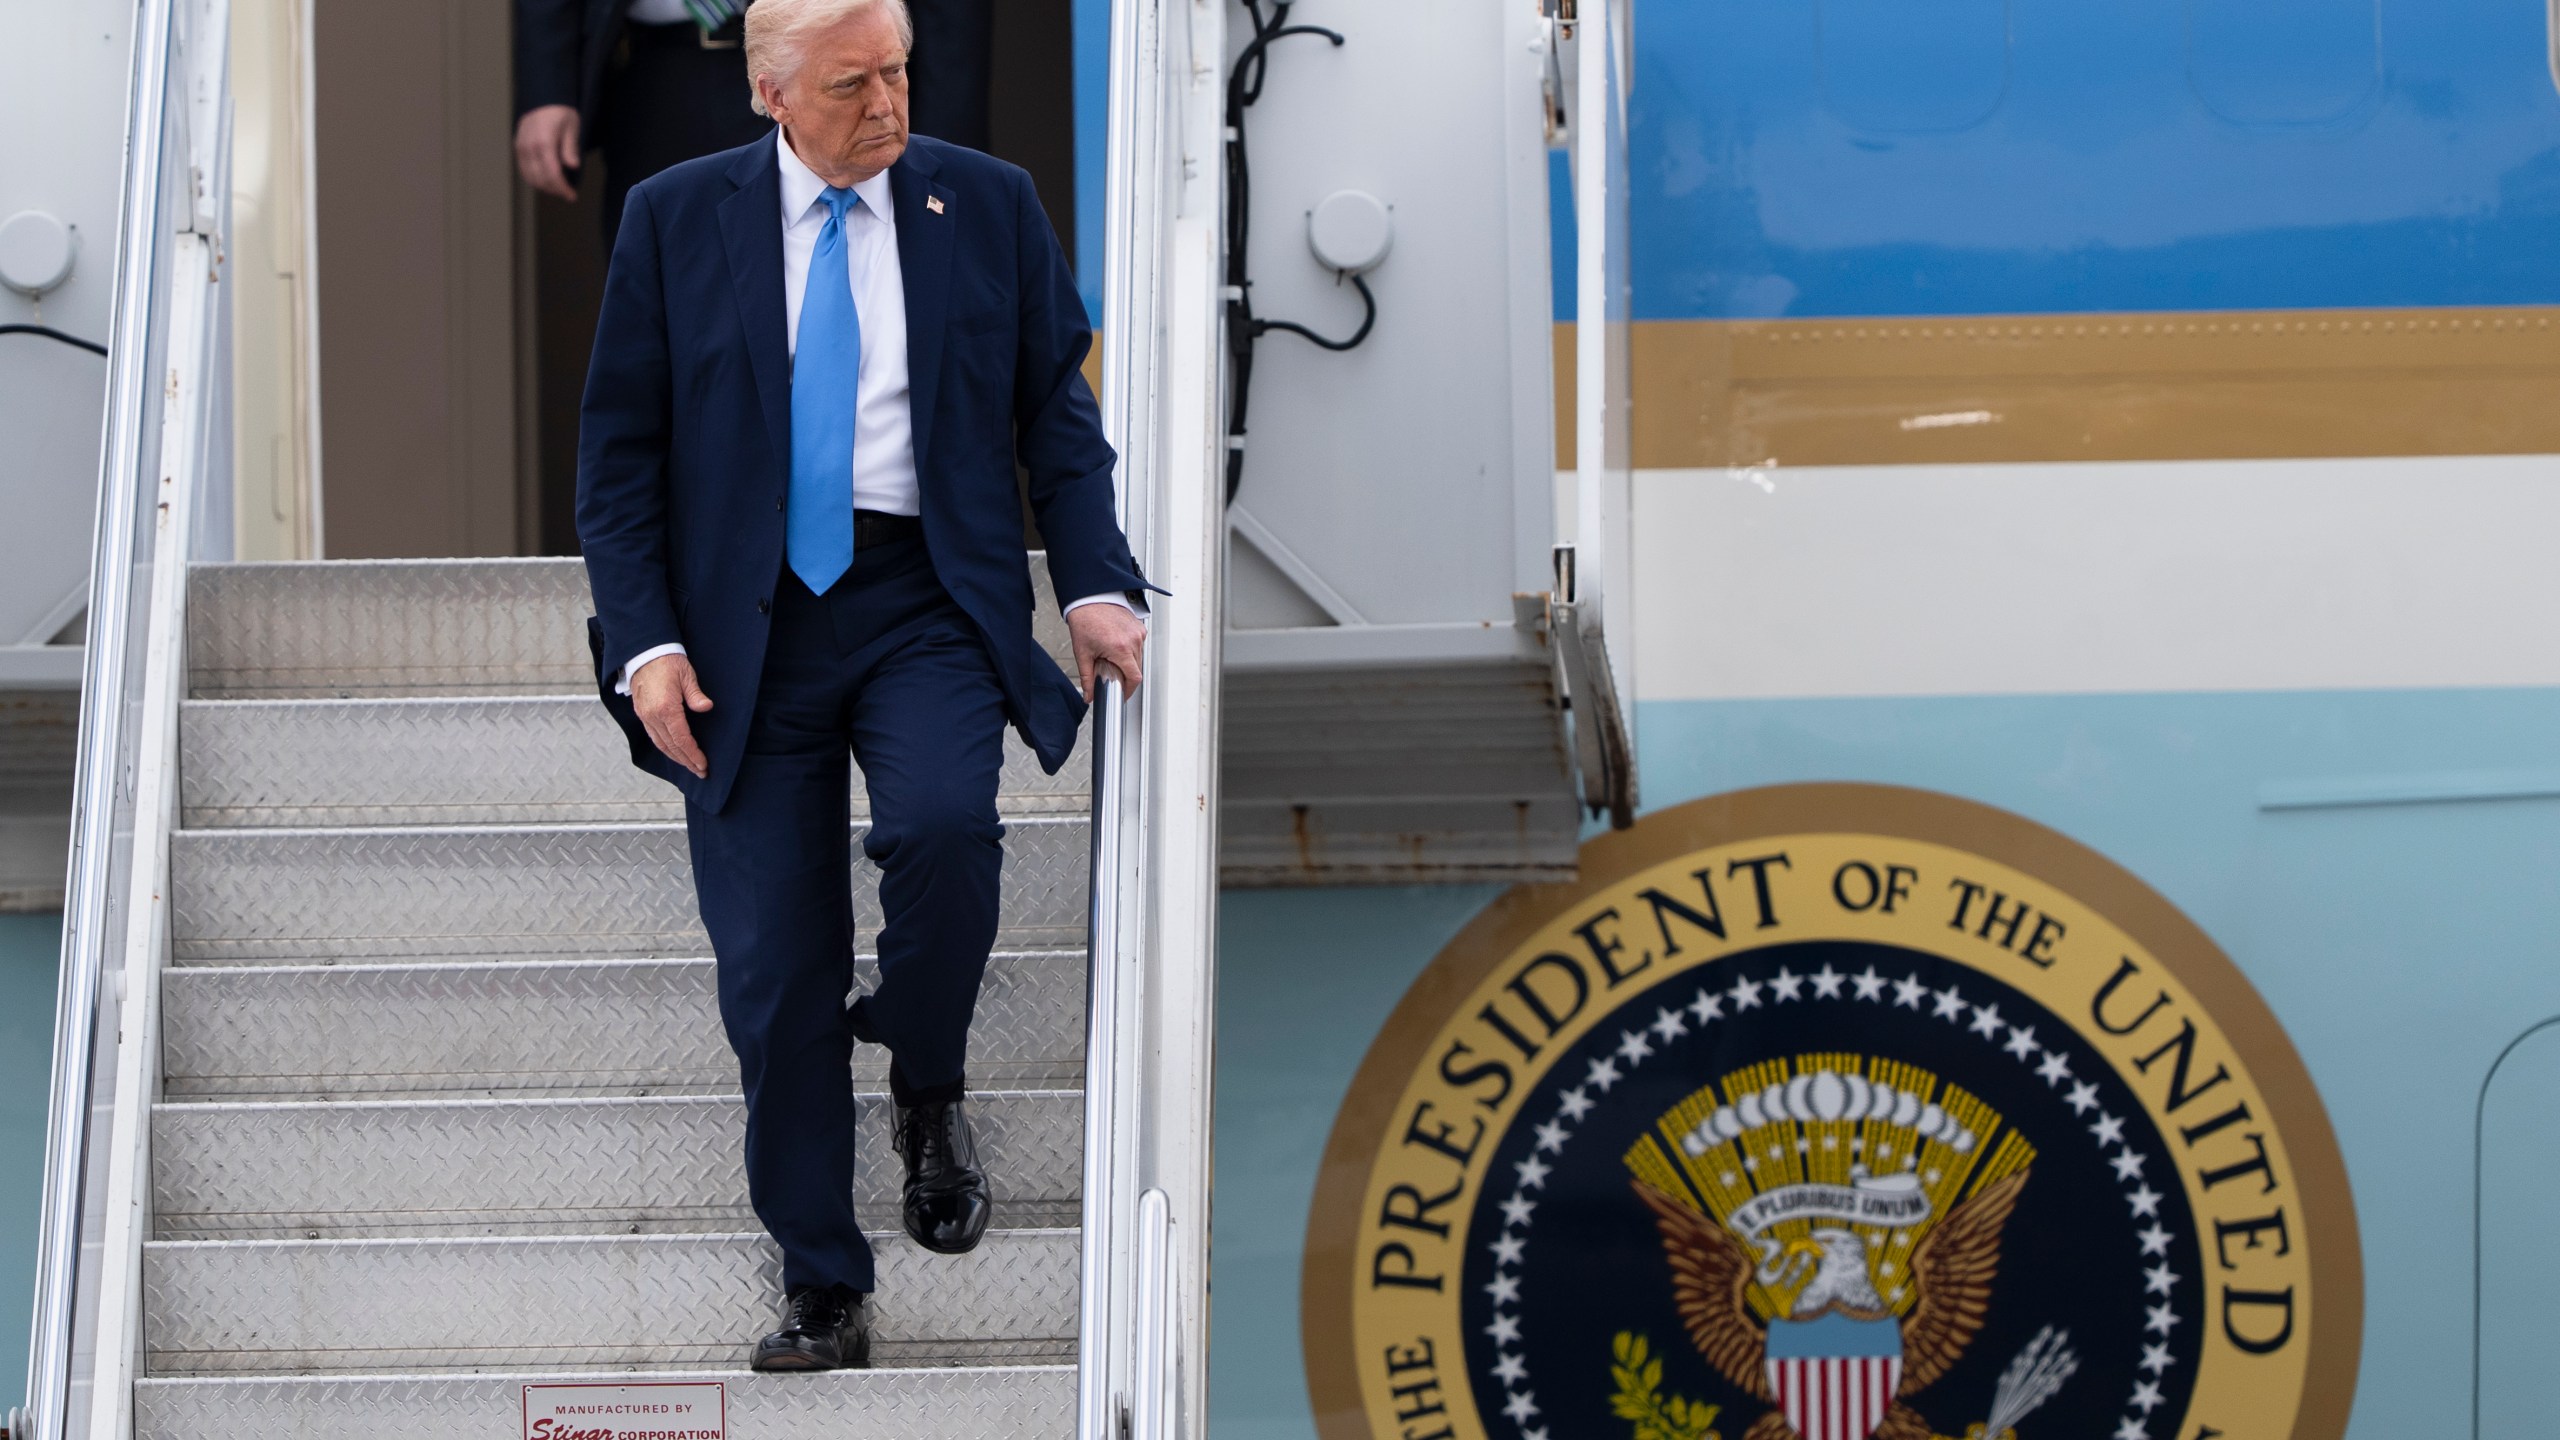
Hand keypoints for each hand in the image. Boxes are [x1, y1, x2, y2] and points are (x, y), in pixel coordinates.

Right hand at [514, 105, 581, 200]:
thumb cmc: (560, 112)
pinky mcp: (518, 148)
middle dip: (555, 190)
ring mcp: (521, 148)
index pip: (552, 174)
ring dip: (544, 187)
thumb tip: (573, 166)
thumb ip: (570, 148)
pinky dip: (534, 179)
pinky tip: (545, 180)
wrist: (543, 98)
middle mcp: (529, 147)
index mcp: (544, 142)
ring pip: (530, 177)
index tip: (572, 196)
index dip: (562, 188)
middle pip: (540, 179)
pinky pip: (523, 170)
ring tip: (558, 188)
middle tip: (567, 193)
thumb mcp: (572, 127)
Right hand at [631, 652, 713, 778]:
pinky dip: (665, 747)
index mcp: (666, 708)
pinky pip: (653, 736)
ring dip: (675, 757)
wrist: (644, 652)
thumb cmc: (668, 661)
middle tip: (700, 771)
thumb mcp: (687, 675)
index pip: (681, 739)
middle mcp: (653, 716)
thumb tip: (706, 708)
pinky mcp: (642, 713)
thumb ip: (696, 695)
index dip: (693, 754)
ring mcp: (645, 715)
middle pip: (671, 746)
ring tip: (689, 766)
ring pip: (660, 744)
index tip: (703, 765)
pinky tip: (673, 751)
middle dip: (686, 761)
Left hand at [1069, 603, 1146, 701]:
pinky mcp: (1139, 627)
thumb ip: (1087, 678)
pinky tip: (1117, 646)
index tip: (1123, 694)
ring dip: (1129, 663)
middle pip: (1137, 669)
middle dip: (1126, 676)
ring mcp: (1138, 632)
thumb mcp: (1083, 653)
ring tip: (1113, 658)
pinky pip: (1139, 645)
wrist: (1089, 598)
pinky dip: (1130, 650)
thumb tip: (1088, 696)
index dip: (1129, 690)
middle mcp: (1133, 640)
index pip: (1134, 678)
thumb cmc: (1085, 621)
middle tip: (1112, 675)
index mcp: (1120, 649)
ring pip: (1139, 657)